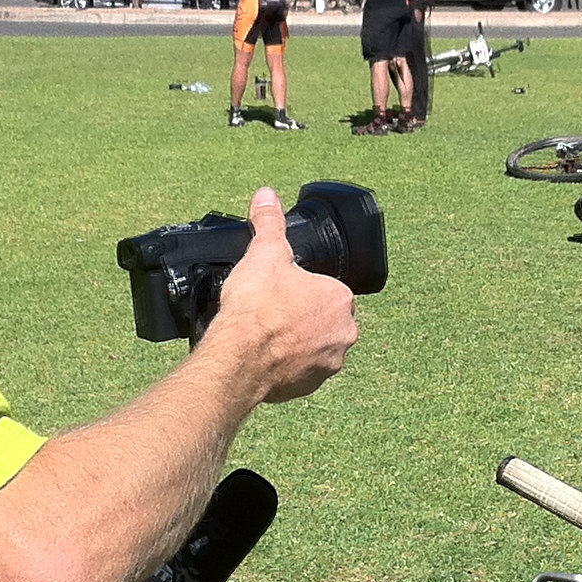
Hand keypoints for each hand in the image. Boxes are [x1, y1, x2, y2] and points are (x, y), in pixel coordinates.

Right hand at [206, 188, 358, 403]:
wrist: (237, 359)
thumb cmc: (255, 308)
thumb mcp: (263, 254)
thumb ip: (269, 223)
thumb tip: (267, 195)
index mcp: (341, 299)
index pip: (325, 289)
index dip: (298, 289)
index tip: (277, 292)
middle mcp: (344, 333)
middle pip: (321, 318)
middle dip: (299, 316)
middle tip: (269, 313)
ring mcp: (329, 363)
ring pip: (312, 345)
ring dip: (294, 341)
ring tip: (264, 335)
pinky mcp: (310, 387)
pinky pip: (300, 371)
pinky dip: (285, 365)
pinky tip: (263, 356)